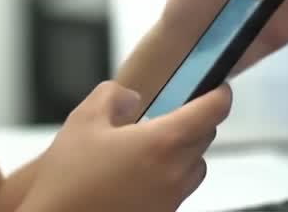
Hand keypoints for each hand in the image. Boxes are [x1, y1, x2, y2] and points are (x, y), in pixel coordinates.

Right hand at [21, 81, 231, 211]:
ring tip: (153, 145)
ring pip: (195, 166)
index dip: (219, 95)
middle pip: (205, 138)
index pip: (211, 113)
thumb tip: (131, 98)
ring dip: (185, 150)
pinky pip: (179, 189)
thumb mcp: (84, 120)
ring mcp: (170, 200)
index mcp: (160, 143)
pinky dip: (170, 175)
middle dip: (196, 120)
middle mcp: (174, 173)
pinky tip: (139, 172)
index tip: (218, 88)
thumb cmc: (68, 178)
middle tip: (174, 111)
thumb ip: (113, 96)